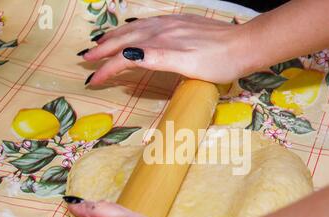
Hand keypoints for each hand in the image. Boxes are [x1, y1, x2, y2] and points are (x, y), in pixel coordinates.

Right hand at [82, 14, 251, 84]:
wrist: (243, 45)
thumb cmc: (218, 62)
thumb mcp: (188, 65)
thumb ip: (157, 57)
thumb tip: (127, 54)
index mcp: (160, 43)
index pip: (125, 56)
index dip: (107, 69)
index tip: (92, 80)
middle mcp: (161, 30)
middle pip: (124, 39)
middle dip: (102, 49)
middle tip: (85, 58)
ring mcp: (170, 25)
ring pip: (134, 29)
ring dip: (114, 37)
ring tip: (100, 44)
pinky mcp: (179, 23)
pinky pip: (146, 24)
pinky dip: (132, 29)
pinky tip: (133, 30)